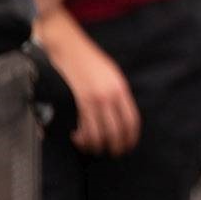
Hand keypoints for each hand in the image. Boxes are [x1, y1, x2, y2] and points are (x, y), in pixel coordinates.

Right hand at [44, 22, 141, 155]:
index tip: (127, 146)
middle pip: (117, 131)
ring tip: (92, 147)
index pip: (132, 121)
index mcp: (121, 89)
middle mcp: (110, 96)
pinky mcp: (78, 101)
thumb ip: (117, 94)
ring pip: (99, 134)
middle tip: (112, 153)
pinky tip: (78, 137)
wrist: (68, 46)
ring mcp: (94, 99)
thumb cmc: (88, 60)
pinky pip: (84, 127)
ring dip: (96, 146)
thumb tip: (120, 115)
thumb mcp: (110, 75)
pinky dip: (82, 137)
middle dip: (115, 147)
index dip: (131, 138)